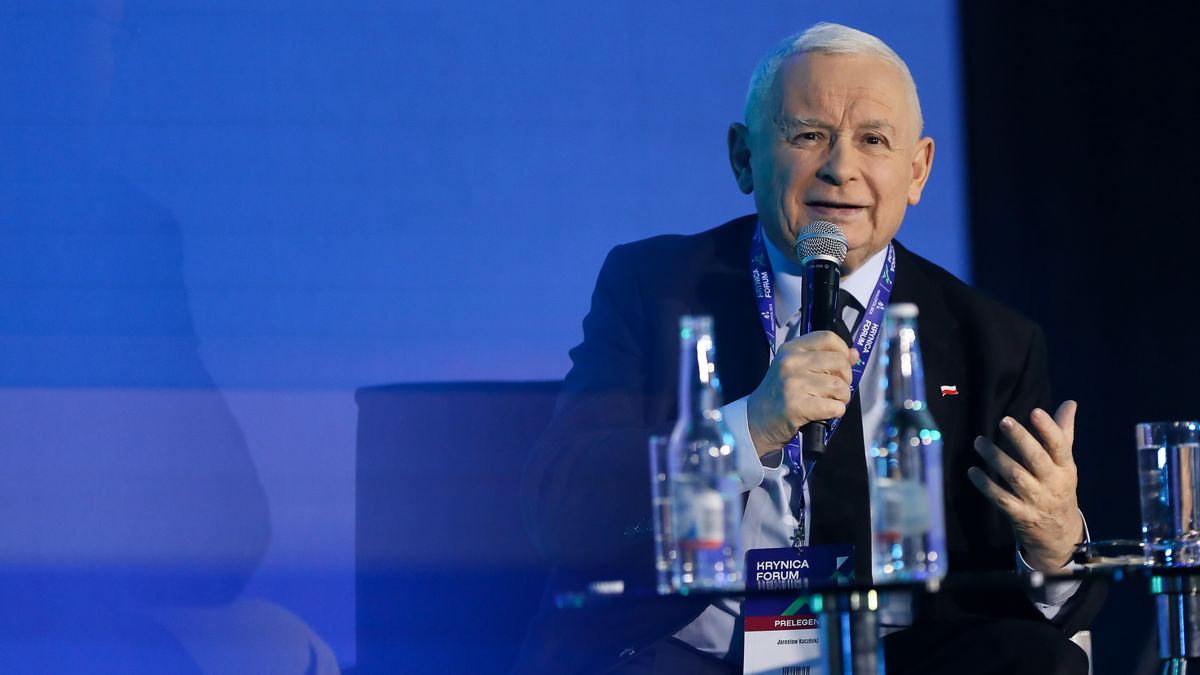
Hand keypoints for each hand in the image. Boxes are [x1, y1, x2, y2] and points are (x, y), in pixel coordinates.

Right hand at [745, 331, 858, 458]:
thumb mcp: (797, 369)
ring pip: (839, 387)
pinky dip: (836, 412)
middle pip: (839, 362)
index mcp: (791, 349)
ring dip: (842, 398)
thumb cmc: (779, 394)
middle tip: (836, 390)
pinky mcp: (796, 407)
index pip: (828, 338)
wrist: (756, 421)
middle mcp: (791, 362)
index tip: (840, 366)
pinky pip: (833, 407)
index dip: (843, 351)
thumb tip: (854, 353)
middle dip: (846, 379)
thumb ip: (825, 359)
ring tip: (831, 402)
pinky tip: (826, 413)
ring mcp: (792, 384)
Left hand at [968, 400, 1083, 572]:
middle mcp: (1052, 483)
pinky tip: (973, 471)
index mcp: (1065, 468)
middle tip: (1004, 420)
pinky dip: (986, 485)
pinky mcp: (1020, 515)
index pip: (1060, 446)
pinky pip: (1001, 499)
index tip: (1036, 411)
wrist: (1060, 535)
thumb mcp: (1065, 464)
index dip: (1049, 429)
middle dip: (1021, 439)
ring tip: (979, 441)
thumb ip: (1063, 433)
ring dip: (996, 457)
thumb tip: (1070, 402)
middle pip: (1037, 459)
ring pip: (1015, 477)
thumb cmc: (1059, 489)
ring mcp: (1036, 501)